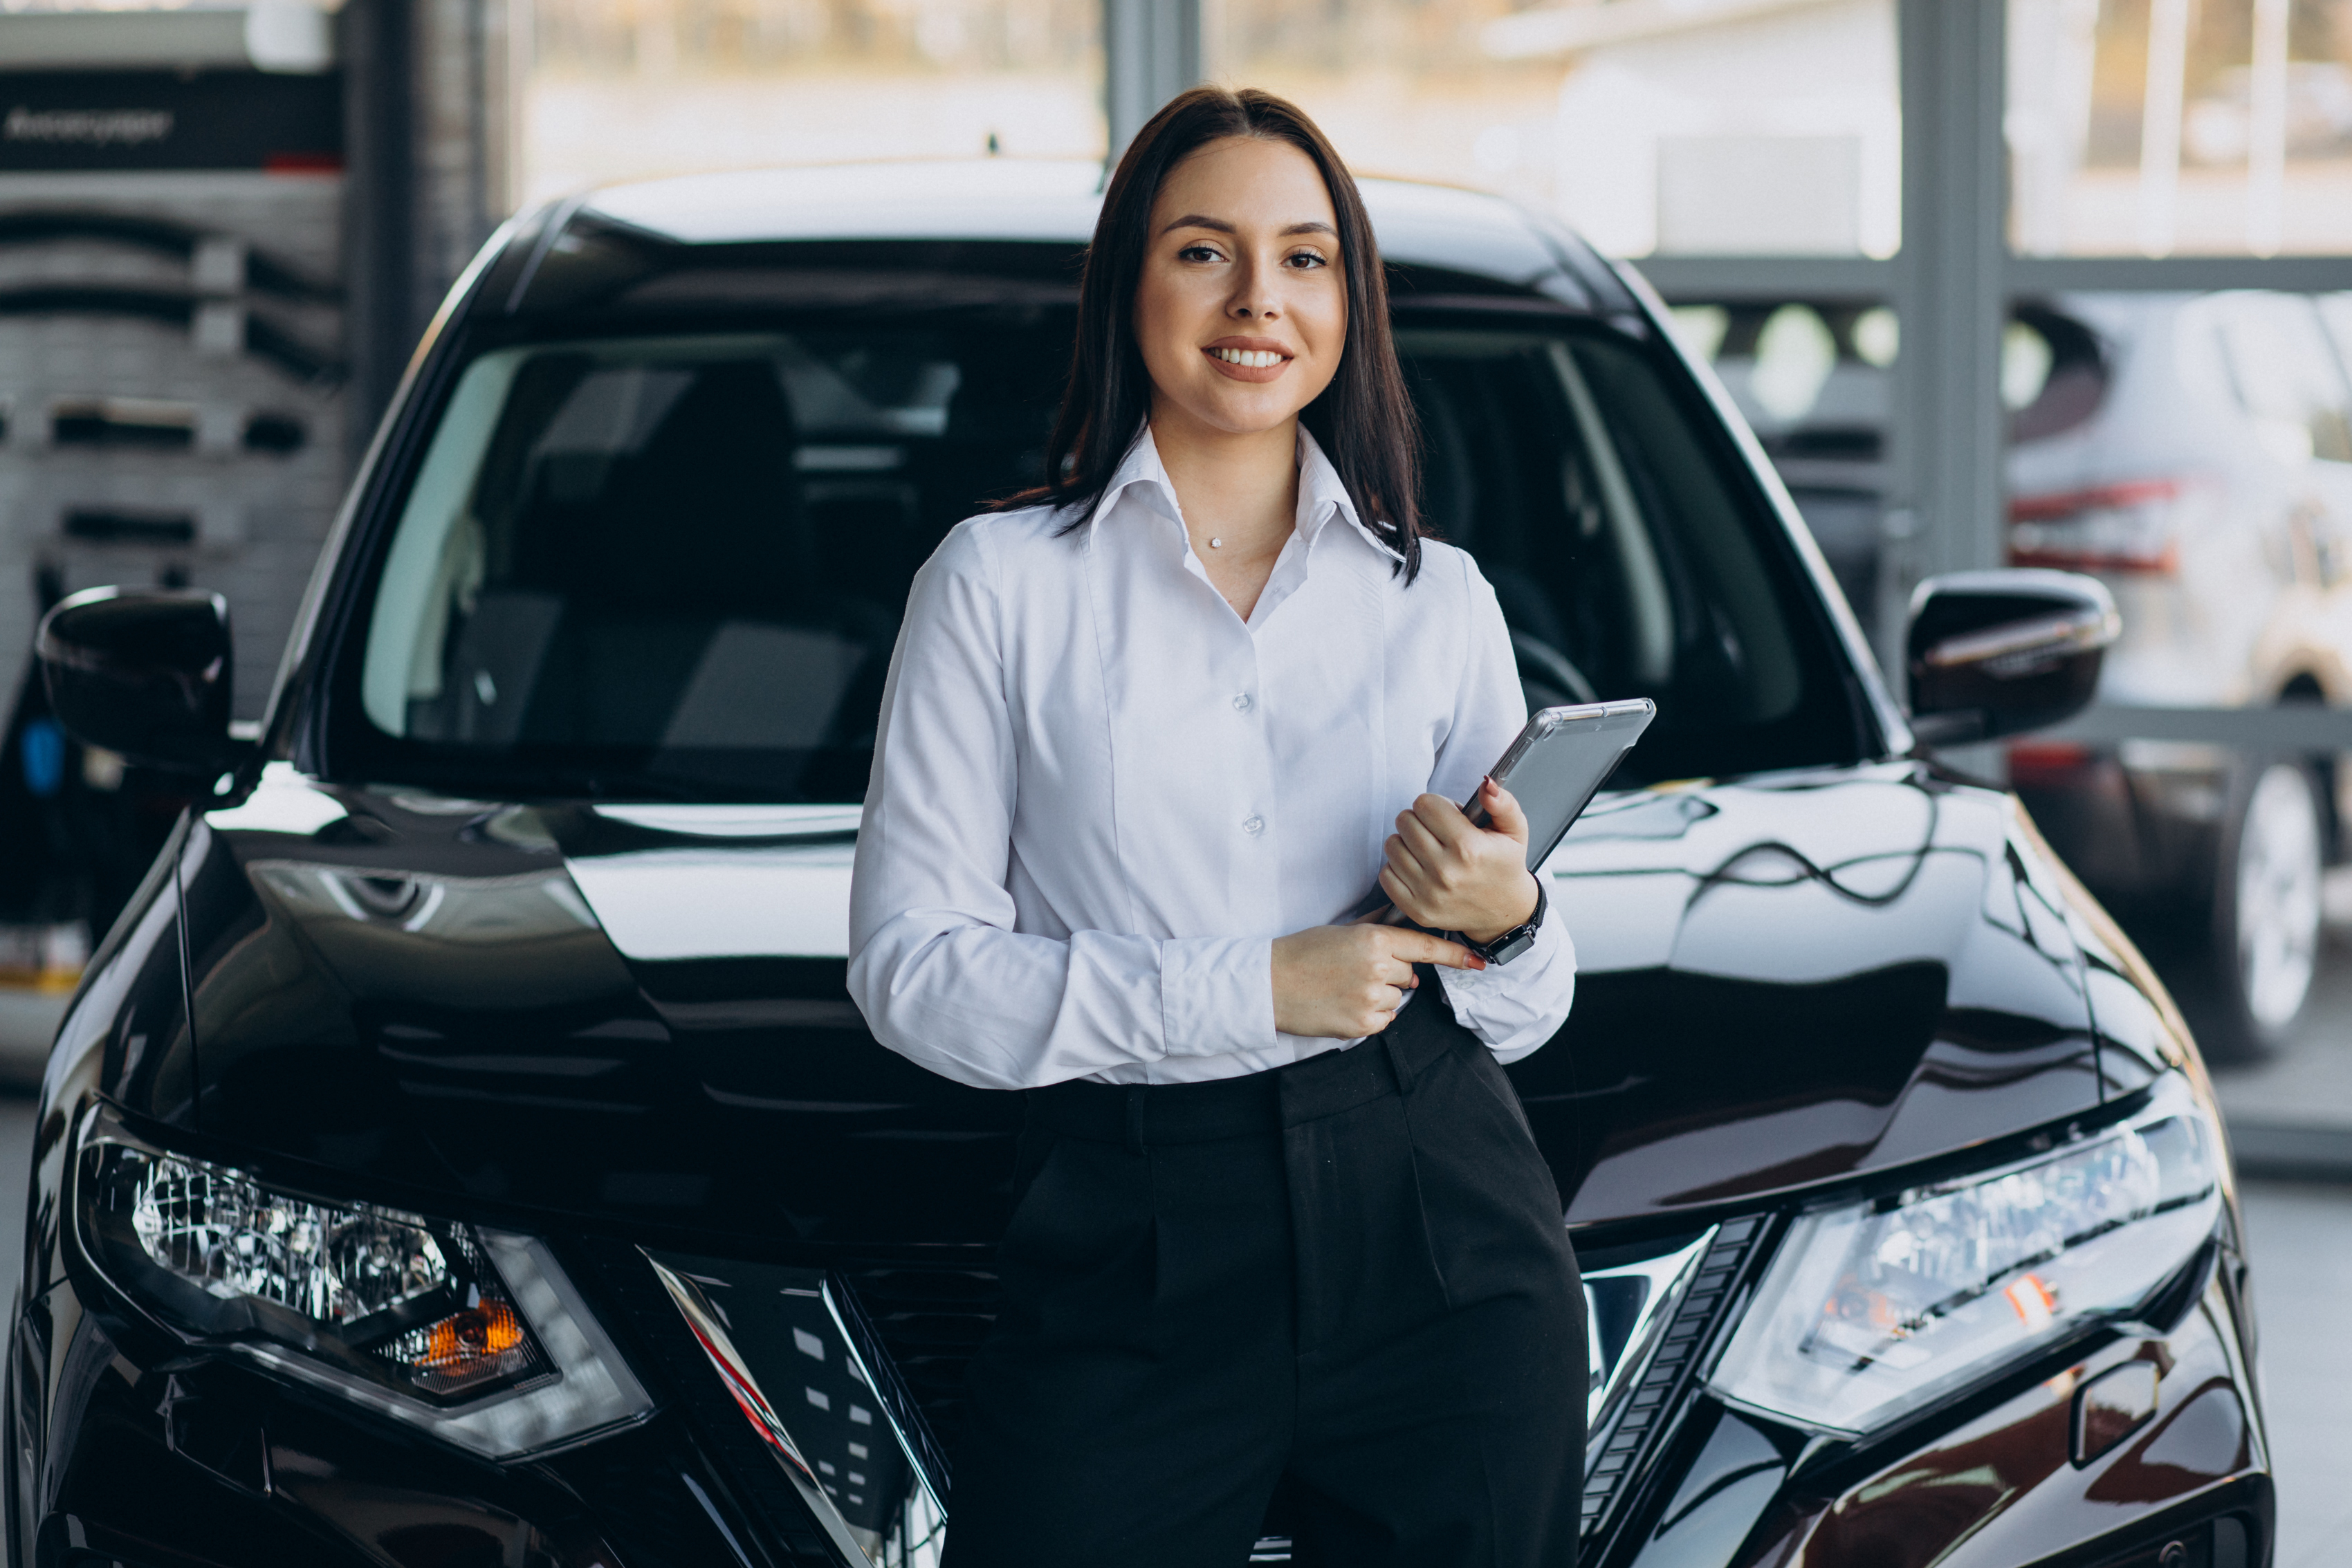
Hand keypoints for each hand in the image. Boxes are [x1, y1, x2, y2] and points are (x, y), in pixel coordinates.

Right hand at [1270, 924, 1485, 1038]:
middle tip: (1356, 971)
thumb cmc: (1303, 953)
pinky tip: (1345, 1004)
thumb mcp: (1343, 931)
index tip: (1478, 962)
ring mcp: (1371, 998)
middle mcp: (1377, 968)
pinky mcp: (1363, 1024)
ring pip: (1398, 997)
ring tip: (1346, 988)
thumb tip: (1404, 926)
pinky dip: (1371, 1014)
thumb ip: (1377, 929)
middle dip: (1392, 973)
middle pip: (1409, 973)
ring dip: (1381, 995)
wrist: (1270, 984)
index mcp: (1373, 940)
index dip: (1454, 956)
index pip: (1424, 946)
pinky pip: (1385, 1019)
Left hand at [1378, 778, 1540, 944]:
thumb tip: (1486, 783)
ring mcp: (1429, 893)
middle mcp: (1446, 871)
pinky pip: (1386, 874)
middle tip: (1437, 832)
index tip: (1446, 816)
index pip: (1424, 804)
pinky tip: (1418, 868)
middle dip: (1419, 820)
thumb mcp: (1514, 830)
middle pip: (1405, 822)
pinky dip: (1398, 867)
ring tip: (1428, 849)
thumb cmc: (1505, 865)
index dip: (1435, 805)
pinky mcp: (1417, 909)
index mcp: (1469, 847)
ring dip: (1407, 843)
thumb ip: (1502, 802)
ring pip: (1393, 845)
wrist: (1504, 912)